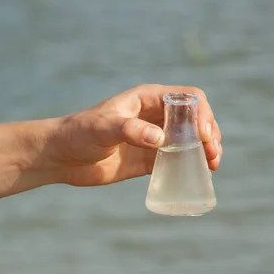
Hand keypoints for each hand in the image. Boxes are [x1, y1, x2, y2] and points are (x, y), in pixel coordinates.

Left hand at [52, 84, 222, 186]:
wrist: (61, 156)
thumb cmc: (79, 133)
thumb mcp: (103, 128)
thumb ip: (130, 130)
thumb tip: (160, 139)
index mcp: (148, 98)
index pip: (188, 97)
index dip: (202, 113)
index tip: (202, 135)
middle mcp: (155, 115)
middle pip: (195, 118)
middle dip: (209, 134)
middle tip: (212, 154)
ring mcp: (153, 137)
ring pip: (190, 140)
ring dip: (205, 150)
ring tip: (211, 165)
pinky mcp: (148, 159)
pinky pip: (177, 160)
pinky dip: (190, 166)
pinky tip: (198, 175)